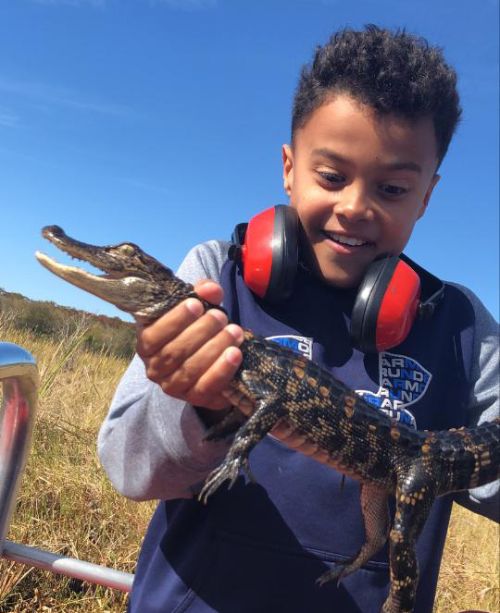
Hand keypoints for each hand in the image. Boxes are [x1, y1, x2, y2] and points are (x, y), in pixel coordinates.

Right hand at [136, 280, 243, 411]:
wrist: (210, 361)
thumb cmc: (196, 328)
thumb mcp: (196, 308)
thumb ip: (201, 294)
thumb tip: (211, 289)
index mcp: (147, 343)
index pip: (153, 334)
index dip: (174, 320)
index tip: (197, 304)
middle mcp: (154, 368)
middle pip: (174, 352)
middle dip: (201, 331)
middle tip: (221, 316)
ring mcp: (172, 386)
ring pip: (190, 369)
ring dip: (215, 348)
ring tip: (234, 331)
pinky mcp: (194, 398)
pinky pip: (206, 387)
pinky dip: (221, 370)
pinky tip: (235, 354)